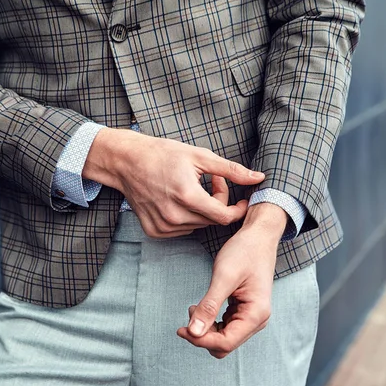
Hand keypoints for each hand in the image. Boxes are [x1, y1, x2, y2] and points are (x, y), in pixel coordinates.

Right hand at [82, 128, 264, 237]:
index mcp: (187, 196)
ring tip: (193, 190)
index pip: (224, 216)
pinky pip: (181, 231)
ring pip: (197, 227)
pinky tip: (178, 201)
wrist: (127, 162)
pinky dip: (186, 219)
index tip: (241, 200)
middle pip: (211, 220)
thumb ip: (231, 170)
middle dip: (218, 204)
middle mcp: (174, 215)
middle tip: (212, 183)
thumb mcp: (199, 156)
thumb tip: (258, 178)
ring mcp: (162, 225)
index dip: (237, 209)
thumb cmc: (163, 155)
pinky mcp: (154, 231)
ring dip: (202, 211)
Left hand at [176, 203, 286, 357]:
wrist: (258, 236)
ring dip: (206, 329)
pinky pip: (225, 326)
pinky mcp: (244, 311)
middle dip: (203, 336)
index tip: (181, 329)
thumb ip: (209, 306)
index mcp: (256, 314)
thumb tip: (193, 332)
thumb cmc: (244, 252)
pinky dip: (211, 321)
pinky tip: (201, 307)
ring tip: (194, 308)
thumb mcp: (223, 277)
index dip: (200, 340)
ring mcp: (252, 316)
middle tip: (186, 317)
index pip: (225, 342)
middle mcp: (257, 320)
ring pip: (224, 338)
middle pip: (224, 345)